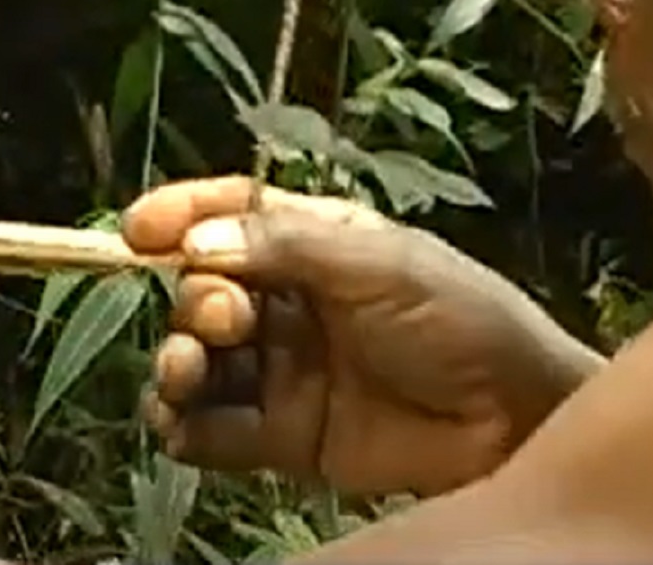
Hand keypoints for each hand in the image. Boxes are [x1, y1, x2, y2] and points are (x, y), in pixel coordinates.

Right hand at [123, 177, 603, 497]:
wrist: (516, 423)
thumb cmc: (462, 319)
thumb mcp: (381, 262)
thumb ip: (286, 247)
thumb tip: (197, 244)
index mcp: (315, 243)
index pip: (233, 215)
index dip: (182, 214)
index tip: (136, 229)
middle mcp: (290, 302)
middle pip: (205, 289)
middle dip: (196, 300)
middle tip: (222, 316)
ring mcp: (284, 371)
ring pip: (200, 361)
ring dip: (177, 363)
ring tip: (185, 371)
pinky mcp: (282, 437)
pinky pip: (213, 430)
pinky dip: (184, 426)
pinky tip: (178, 423)